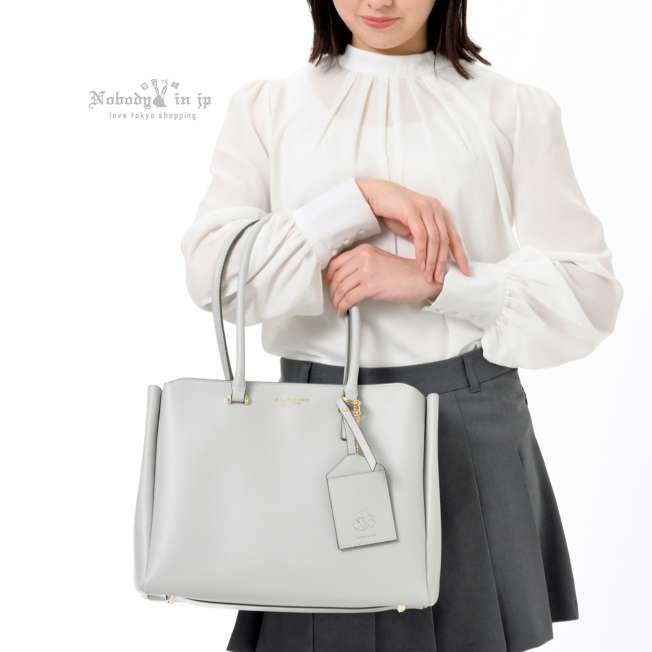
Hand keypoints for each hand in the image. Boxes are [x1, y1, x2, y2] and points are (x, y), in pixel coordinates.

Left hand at [325, 243, 442, 316]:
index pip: (336, 263)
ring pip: (341, 289)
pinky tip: (345, 311)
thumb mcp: (379, 261)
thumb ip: (362, 265)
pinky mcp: (371, 286)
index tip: (329, 285)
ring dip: (337, 302)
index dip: (329, 277)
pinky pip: (349, 299)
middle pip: (336, 277)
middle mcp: (363, 258)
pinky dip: (343, 307)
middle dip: (332, 291)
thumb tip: (347, 279)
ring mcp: (367, 272)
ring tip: (340, 307)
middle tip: (334, 299)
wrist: (421, 279)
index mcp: (364, 250)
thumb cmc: (405, 273)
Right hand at [356, 178, 470, 284]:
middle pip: (445, 240)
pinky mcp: (413, 211)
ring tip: (429, 275)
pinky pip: (421, 236)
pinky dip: (422, 252)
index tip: (465, 271)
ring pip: (435, 240)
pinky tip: (420, 264)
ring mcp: (425, 208)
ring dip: (432, 260)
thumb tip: (433, 257)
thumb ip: (425, 238)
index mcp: (439, 212)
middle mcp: (436, 209)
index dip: (460, 255)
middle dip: (443, 262)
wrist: (376, 195)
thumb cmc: (393, 211)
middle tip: (440, 279)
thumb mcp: (414, 226)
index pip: (454, 236)